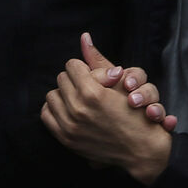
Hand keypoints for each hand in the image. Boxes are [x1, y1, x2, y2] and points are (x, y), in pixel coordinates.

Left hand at [42, 37, 172, 183]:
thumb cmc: (137, 114)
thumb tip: (84, 36)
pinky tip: (69, 110)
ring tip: (78, 98)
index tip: (91, 75)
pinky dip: (55, 110)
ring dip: (64, 94)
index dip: (83, 68)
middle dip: (74, 80)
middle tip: (86, 86)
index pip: (72, 66)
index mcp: (91, 94)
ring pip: (51, 96)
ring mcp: (69, 127)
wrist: (141, 151)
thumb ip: (99, 60)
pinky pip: (46, 114)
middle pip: (61, 79)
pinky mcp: (65, 139)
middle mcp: (77, 111)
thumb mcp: (122, 83)